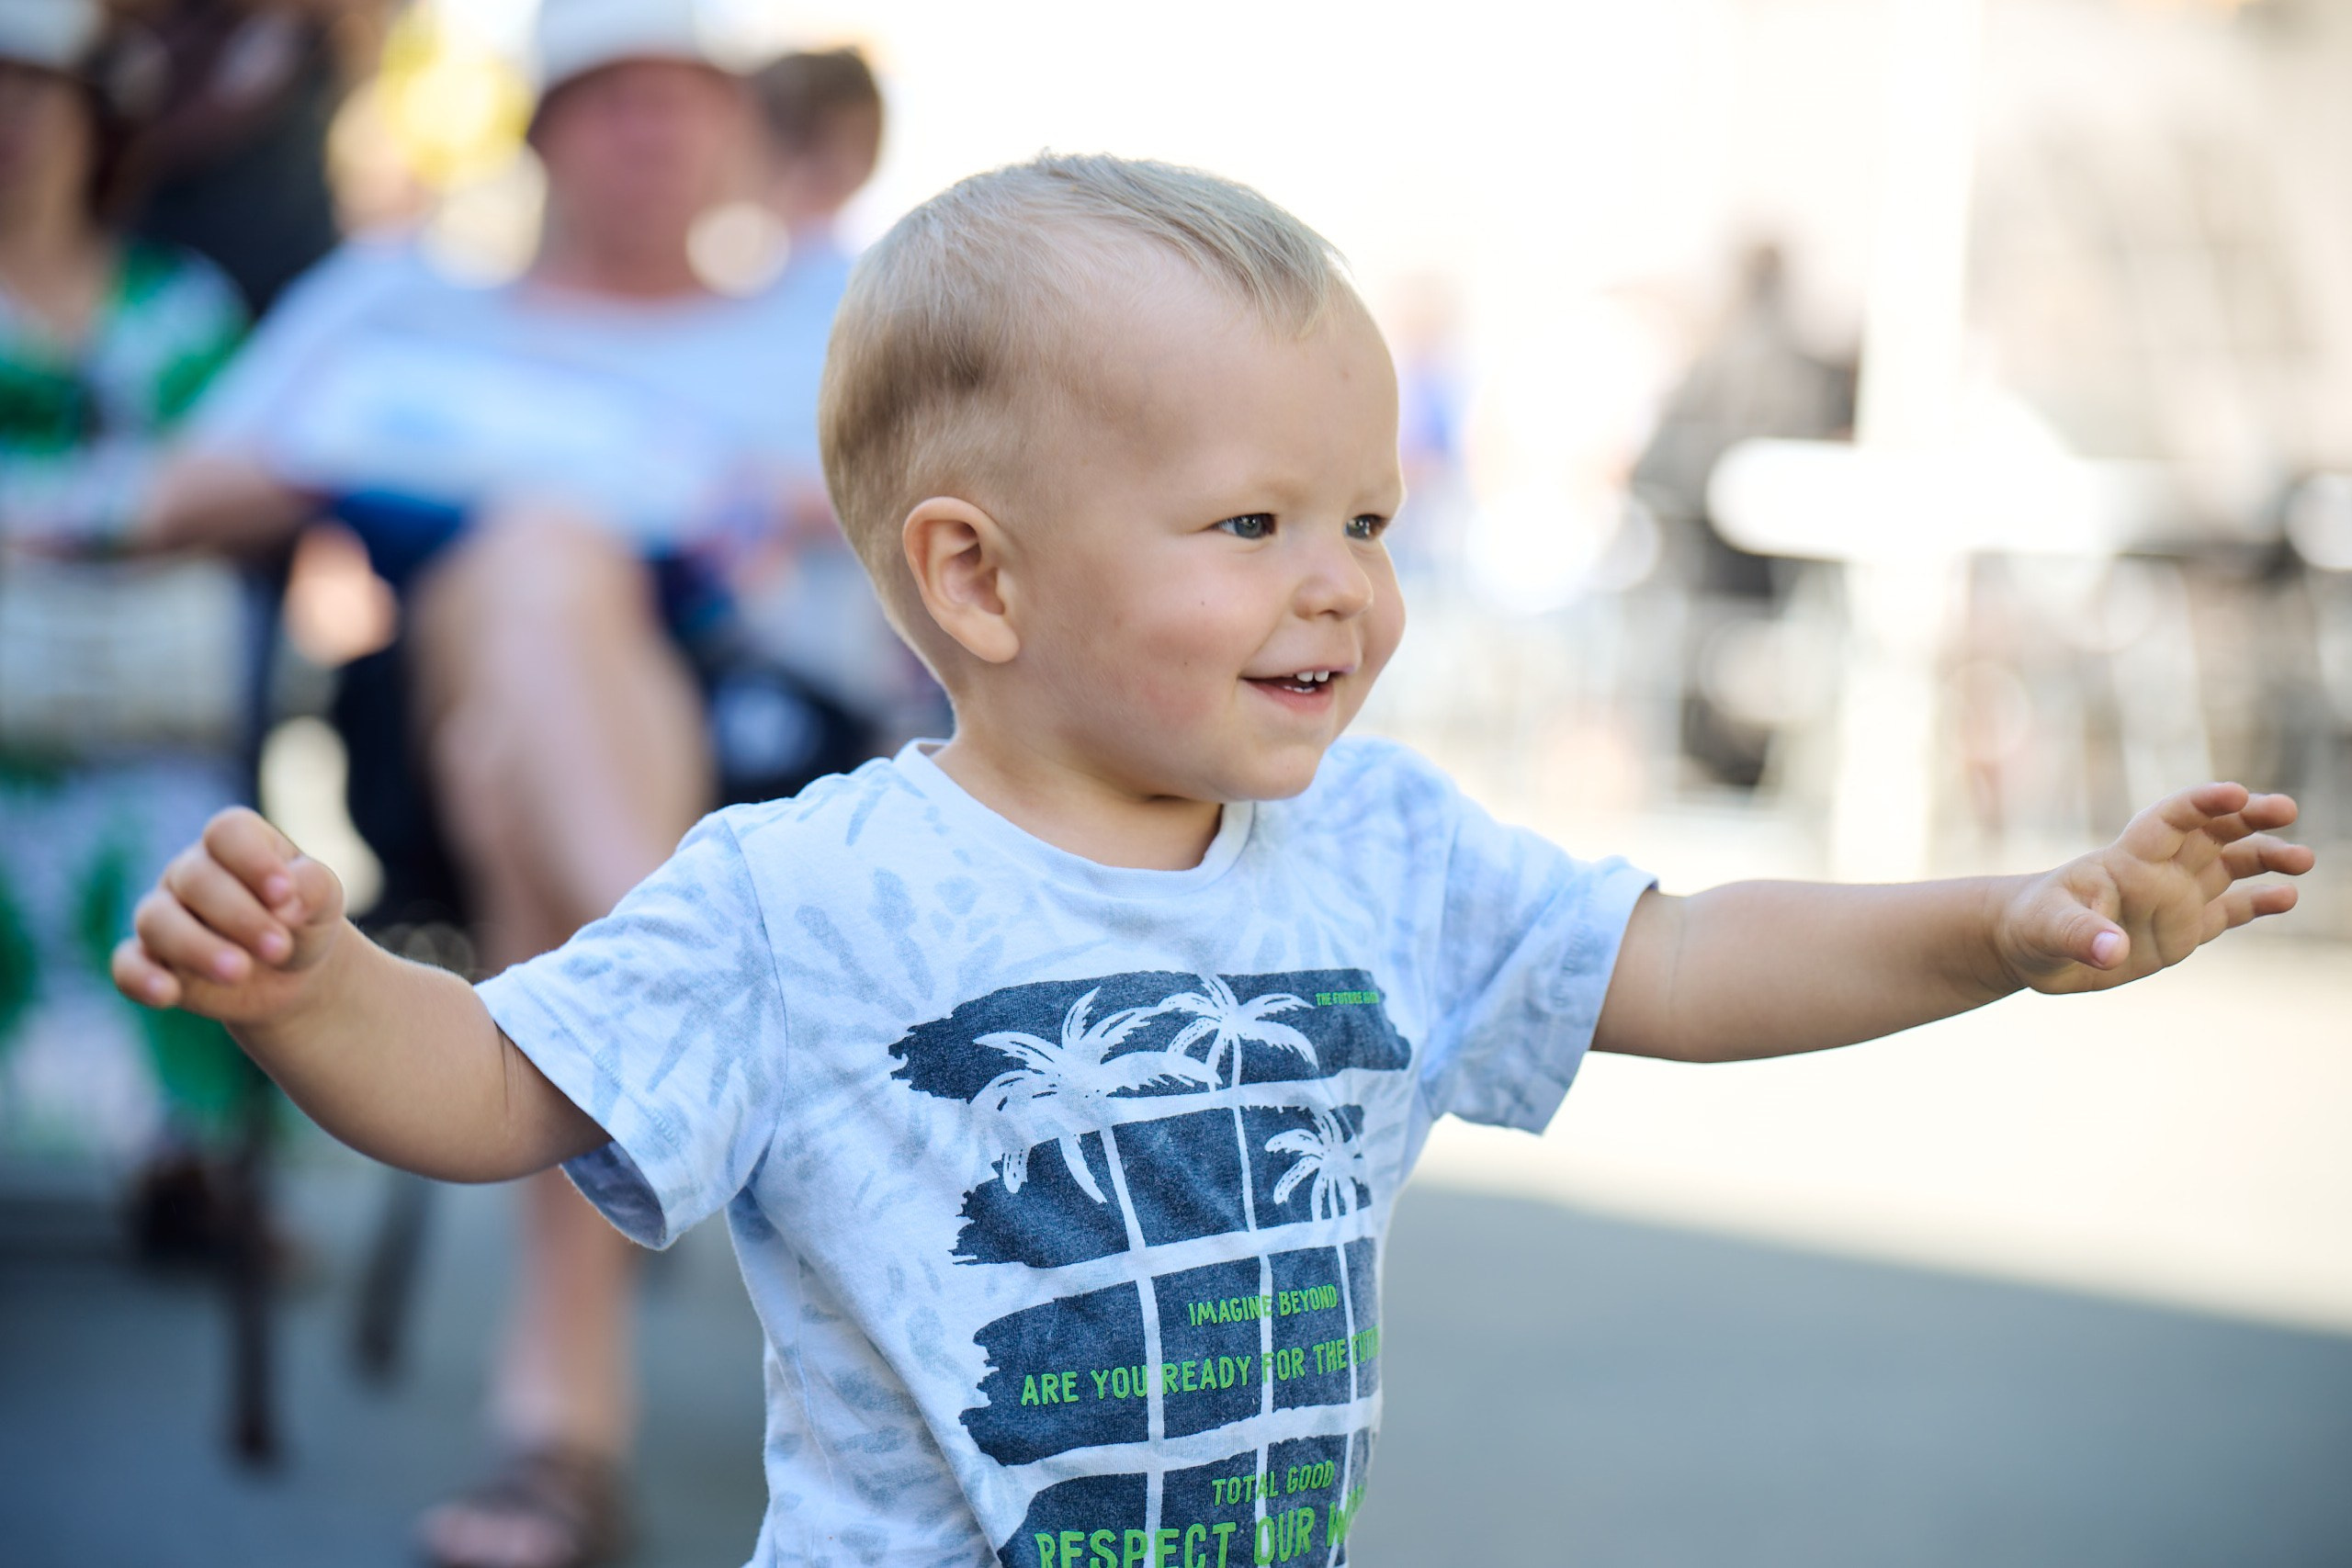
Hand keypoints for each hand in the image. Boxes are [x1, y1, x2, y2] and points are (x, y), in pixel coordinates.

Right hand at [111, 807, 348, 1024]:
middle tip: (279, 948)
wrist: (291, 970)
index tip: (284, 895)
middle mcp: (191, 871)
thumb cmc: (304, 918)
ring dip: (196, 948)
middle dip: (239, 916)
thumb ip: (312, 887)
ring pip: (156, 921)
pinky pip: (127, 965)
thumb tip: (287, 903)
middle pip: (195, 879)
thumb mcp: (323, 899)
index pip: (228, 832)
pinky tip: (167, 994)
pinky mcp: (151, 960)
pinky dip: (142, 978)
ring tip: (240, 973)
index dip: (253, 861)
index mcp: (236, 843)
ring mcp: (165, 914)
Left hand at [1994, 783, 2312, 994]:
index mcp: (2127, 859)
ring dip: (2264, 857)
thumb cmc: (2032, 926)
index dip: (2202, 803)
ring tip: (2302, 859)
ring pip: (2229, 867)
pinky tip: (2287, 897)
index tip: (2237, 793)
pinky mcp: (2183, 930)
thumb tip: (2112, 951)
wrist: (2031, 948)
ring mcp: (2174, 899)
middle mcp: (2159, 872)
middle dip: (2248, 818)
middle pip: (2211, 833)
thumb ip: (2080, 935)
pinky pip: (2229, 911)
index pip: (2171, 820)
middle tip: (2286, 810)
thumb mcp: (2047, 929)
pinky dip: (2258, 903)